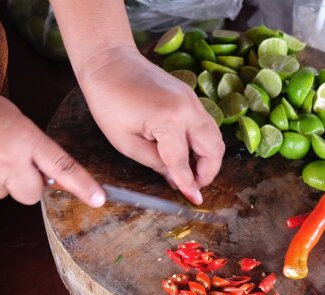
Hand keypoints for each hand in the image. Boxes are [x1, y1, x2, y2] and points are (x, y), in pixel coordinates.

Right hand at [0, 66, 104, 206]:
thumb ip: (32, 143)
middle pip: (32, 194)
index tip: (98, 199)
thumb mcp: (11, 116)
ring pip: (5, 194)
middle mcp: (9, 161)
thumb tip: (47, 168)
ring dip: (0, 181)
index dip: (83, 186)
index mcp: (25, 138)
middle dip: (27, 184)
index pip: (62, 167)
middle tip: (12, 162)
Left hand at [77, 46, 224, 204]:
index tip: (194, 201)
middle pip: (213, 149)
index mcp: (169, 120)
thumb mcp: (127, 143)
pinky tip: (187, 153)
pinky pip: (205, 125)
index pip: (184, 161)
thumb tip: (176, 181)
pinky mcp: (190, 97)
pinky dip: (202, 142)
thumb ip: (156, 163)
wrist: (110, 63)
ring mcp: (192, 100)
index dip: (189, 184)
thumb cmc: (109, 102)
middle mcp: (189, 109)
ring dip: (208, 157)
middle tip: (194, 186)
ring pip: (215, 136)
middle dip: (208, 172)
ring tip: (191, 171)